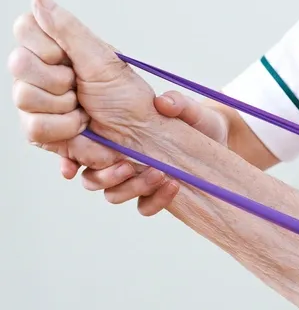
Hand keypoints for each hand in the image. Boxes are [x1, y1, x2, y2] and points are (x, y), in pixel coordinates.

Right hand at [11, 0, 158, 166]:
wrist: (140, 136)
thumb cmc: (128, 97)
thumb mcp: (101, 58)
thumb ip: (66, 27)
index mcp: (55, 48)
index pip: (24, 29)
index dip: (48, 46)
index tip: (70, 58)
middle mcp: (40, 72)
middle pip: (18, 63)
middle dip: (59, 79)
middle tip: (81, 87)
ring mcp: (36, 101)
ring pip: (24, 97)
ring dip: (65, 106)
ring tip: (85, 109)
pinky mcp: (39, 131)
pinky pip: (35, 127)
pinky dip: (66, 129)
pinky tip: (80, 126)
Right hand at [67, 90, 228, 215]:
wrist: (219, 137)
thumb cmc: (197, 119)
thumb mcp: (189, 108)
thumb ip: (177, 103)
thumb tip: (163, 103)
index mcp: (114, 135)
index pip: (79, 149)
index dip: (69, 159)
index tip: (71, 169)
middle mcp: (118, 159)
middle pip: (92, 178)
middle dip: (105, 176)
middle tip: (128, 166)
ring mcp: (135, 178)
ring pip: (114, 194)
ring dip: (132, 188)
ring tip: (160, 174)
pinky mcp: (154, 193)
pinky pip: (144, 207)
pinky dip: (155, 200)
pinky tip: (173, 186)